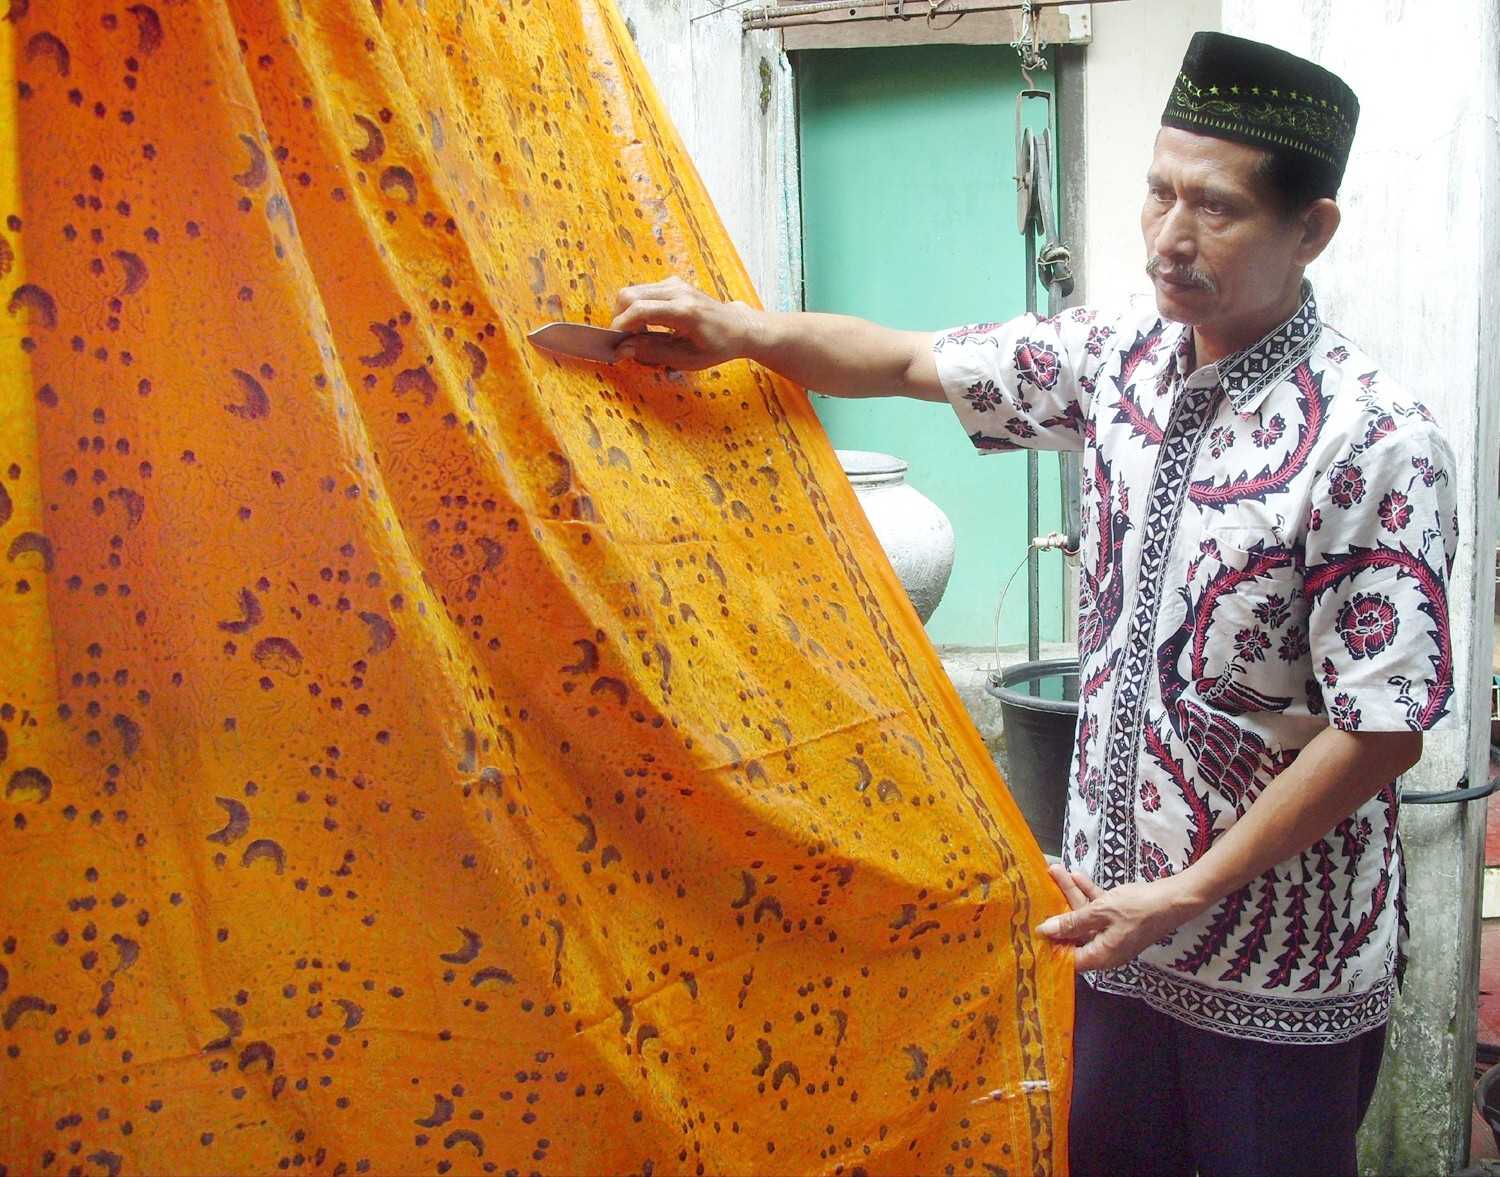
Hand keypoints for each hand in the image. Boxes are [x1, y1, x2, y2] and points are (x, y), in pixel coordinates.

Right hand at [610, 276, 760, 369]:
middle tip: (625, 340)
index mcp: (684, 311)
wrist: (738, 327)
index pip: (640, 310)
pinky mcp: (672, 283)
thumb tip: (624, 349)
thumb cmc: (717, 346)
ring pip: (632, 291)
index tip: (615, 343)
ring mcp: (675, 284)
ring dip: (627, 313)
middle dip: (619, 318)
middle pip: (629, 295)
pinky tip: (649, 325)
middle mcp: (678, 291)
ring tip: (639, 335)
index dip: (620, 326)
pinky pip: (643, 291)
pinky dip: (637, 307)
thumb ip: (654, 352)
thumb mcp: (687, 359)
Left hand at [1037, 864, 1203, 971]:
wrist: (1175, 898)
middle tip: (1041, 887)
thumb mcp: (1101, 913)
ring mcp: (1113, 933)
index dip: (1049, 946)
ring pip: (1086, 915)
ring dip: (1072, 893)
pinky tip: (1076, 875)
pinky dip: (1089, 893)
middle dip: (1058, 907)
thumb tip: (1045, 931)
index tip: (1031, 930)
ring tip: (1056, 871)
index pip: (1067, 959)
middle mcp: (1105, 948)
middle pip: (1074, 931)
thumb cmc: (1138, 909)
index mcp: (1100, 955)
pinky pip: (1099, 908)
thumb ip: (1073, 922)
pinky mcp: (1120, 919)